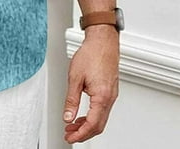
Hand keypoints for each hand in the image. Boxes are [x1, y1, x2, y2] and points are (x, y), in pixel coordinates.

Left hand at [63, 25, 119, 143]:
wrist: (103, 41)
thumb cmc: (91, 54)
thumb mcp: (75, 77)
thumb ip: (71, 100)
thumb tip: (68, 116)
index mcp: (102, 97)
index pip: (92, 124)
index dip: (80, 134)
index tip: (70, 137)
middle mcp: (109, 98)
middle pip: (99, 125)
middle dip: (84, 133)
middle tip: (70, 134)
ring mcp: (111, 95)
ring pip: (101, 118)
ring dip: (87, 125)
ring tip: (72, 125)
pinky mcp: (110, 90)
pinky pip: (103, 109)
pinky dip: (92, 116)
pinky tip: (82, 114)